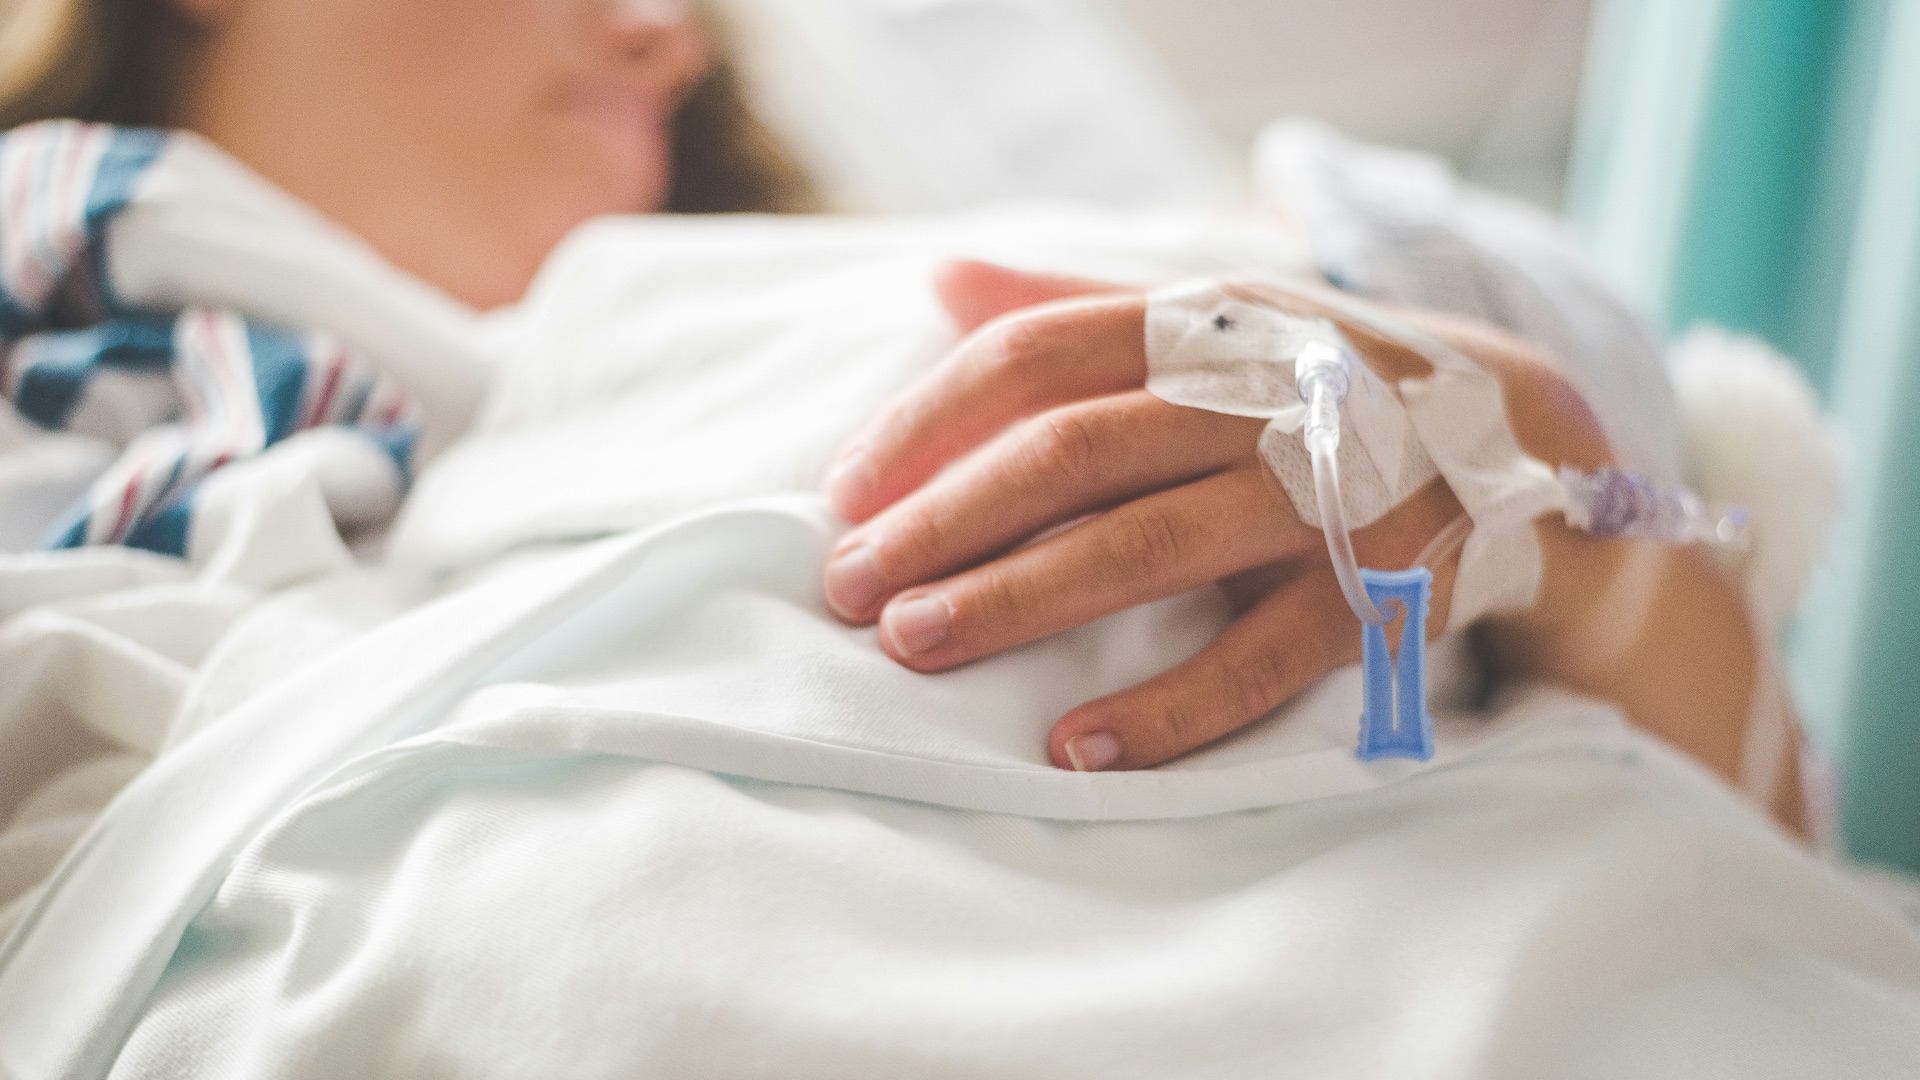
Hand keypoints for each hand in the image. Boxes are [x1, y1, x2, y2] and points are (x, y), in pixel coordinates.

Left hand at [821, 262, 1795, 825]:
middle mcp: (1260, 398)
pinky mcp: (1381, 591)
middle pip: (1073, 452)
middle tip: (848, 586)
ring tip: (916, 646)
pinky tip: (1073, 746)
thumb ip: (1082, 304)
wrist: (1525, 438)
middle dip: (945, 520)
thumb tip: (942, 278)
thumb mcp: (1215, 322)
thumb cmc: (1322, 383)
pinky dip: (1165, 708)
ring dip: (1020, 601)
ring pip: (1148, 548)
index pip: (1038, 352)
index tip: (841, 491)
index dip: (927, 418)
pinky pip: (1260, 660)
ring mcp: (1325, 494)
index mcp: (1205, 326)